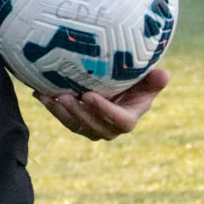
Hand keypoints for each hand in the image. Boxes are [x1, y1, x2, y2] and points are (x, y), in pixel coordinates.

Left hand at [37, 67, 168, 140]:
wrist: (118, 86)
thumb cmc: (135, 80)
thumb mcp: (146, 79)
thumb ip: (154, 80)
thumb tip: (164, 74)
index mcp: (130, 118)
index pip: (121, 121)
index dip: (105, 111)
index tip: (89, 95)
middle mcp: (111, 129)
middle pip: (95, 127)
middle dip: (78, 113)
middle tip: (65, 96)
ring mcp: (92, 128)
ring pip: (76, 125)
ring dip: (61, 112)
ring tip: (50, 96)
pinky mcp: (78, 124)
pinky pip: (64, 119)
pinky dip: (51, 107)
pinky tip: (39, 93)